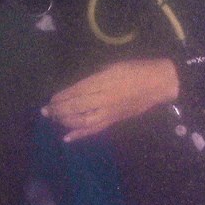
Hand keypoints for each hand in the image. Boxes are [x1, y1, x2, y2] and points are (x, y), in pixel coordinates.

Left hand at [41, 58, 179, 141]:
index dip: (62, 98)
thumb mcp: (111, 66)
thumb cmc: (134, 69)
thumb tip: (75, 87)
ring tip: (53, 119)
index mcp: (103, 82)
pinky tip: (67, 138)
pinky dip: (80, 134)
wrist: (158, 83)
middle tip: (46, 111)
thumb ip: (93, 77)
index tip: (50, 100)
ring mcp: (109, 112)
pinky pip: (95, 129)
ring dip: (65, 121)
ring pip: (82, 120)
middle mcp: (104, 98)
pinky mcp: (114, 120)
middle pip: (76, 107)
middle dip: (58, 110)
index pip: (77, 92)